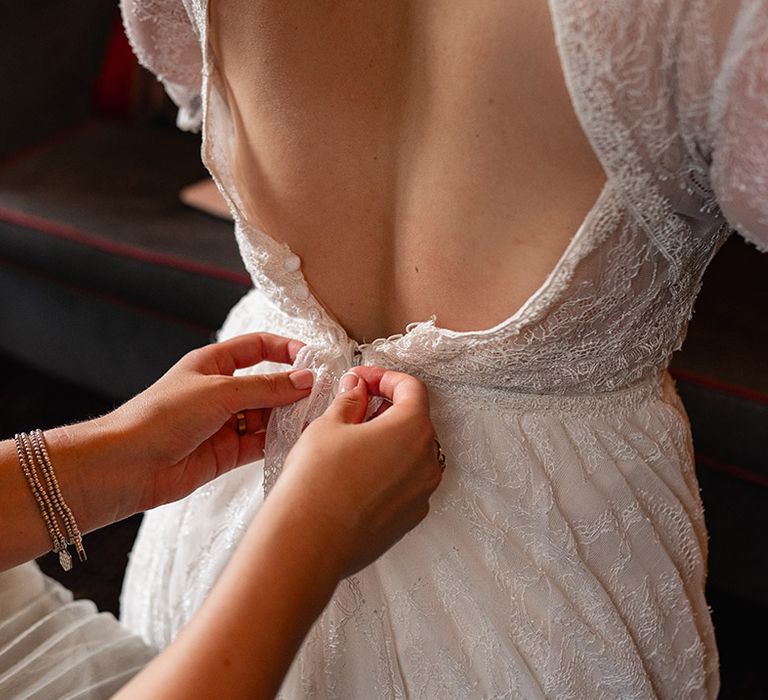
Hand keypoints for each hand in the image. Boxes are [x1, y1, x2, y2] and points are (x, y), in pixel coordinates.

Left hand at [93, 333, 313, 514]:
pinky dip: (279, 442)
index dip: (285, 349)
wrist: (128, 465)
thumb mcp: (219, 391)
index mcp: (213, 364)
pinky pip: (261, 444)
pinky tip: (297, 441)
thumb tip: (304, 379)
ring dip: (290, 417)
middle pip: (268, 384)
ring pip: (268, 416)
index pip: (257, 347)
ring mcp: (225, 423)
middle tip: (322, 395)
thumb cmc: (160, 416)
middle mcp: (221, 392)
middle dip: (294, 389)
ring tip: (314, 419)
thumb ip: (266, 387)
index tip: (312, 358)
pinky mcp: (227, 453)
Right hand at [269, 366, 442, 578]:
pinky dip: (386, 470)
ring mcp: (421, 494)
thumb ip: (350, 401)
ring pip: (410, 454)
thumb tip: (357, 390)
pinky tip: (354, 473)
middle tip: (353, 406)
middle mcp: (427, 462)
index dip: (384, 377)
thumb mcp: (328, 426)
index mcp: (413, 429)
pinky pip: (404, 483)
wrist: (307, 543)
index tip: (362, 379)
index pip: (411, 388)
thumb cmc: (317, 482)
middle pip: (414, 421)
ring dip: (386, 440)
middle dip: (385, 408)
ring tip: (349, 441)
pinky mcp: (408, 519)